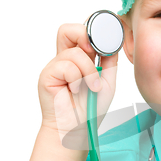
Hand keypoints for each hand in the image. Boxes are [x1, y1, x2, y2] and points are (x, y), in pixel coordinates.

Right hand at [38, 23, 118, 148]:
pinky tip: (77, 91)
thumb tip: (113, 42)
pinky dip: (77, 79)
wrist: (77, 130)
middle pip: (67, 30)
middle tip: (95, 54)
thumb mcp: (107, 82)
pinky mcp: (47, 75)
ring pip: (74, 52)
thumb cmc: (90, 109)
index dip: (93, 31)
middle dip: (85, 37)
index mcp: (78, 59)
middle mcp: (64, 59)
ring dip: (88, 71)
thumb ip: (109, 62)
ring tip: (91, 87)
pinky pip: (66, 66)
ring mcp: (55, 67)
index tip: (106, 42)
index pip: (80, 33)